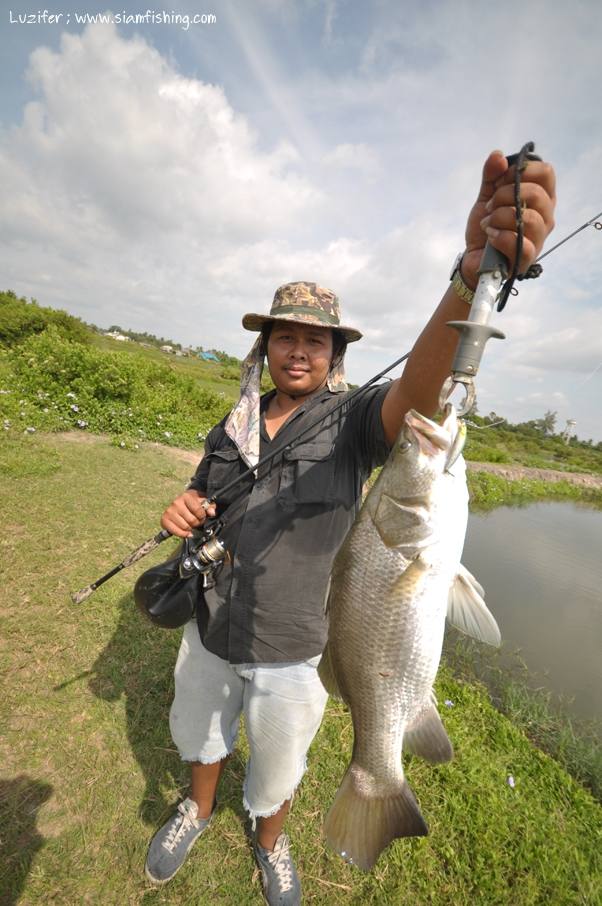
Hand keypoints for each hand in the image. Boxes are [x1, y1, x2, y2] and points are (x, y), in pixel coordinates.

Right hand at [160, 490, 215, 537]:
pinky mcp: (164, 520)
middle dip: (197, 523)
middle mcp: (176, 503)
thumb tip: (212, 512)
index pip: (198, 511)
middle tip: (196, 521)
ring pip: (185, 527)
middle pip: (192, 520)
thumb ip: (210, 507)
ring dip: (190, 529)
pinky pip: (176, 532)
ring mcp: (169, 511)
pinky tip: (186, 531)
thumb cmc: (193, 503)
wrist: (181, 503)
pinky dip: (183, 534)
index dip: (202, 516)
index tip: (202, 516)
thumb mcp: (203, 502)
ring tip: (190, 524)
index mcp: (186, 496)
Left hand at [462, 149, 555, 288]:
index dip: (521, 171)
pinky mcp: (527, 258)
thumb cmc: (487, 225)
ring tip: (487, 223)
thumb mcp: (486, 197)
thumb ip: (492, 176)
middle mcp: (545, 217)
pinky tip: (490, 236)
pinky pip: (520, 243)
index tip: (501, 181)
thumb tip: (498, 156)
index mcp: (540, 198)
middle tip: (490, 206)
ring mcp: (539, 238)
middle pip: (537, 193)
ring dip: (500, 217)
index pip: (546, 173)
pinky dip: (499, 236)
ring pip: (529, 219)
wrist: (473, 257)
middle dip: (505, 195)